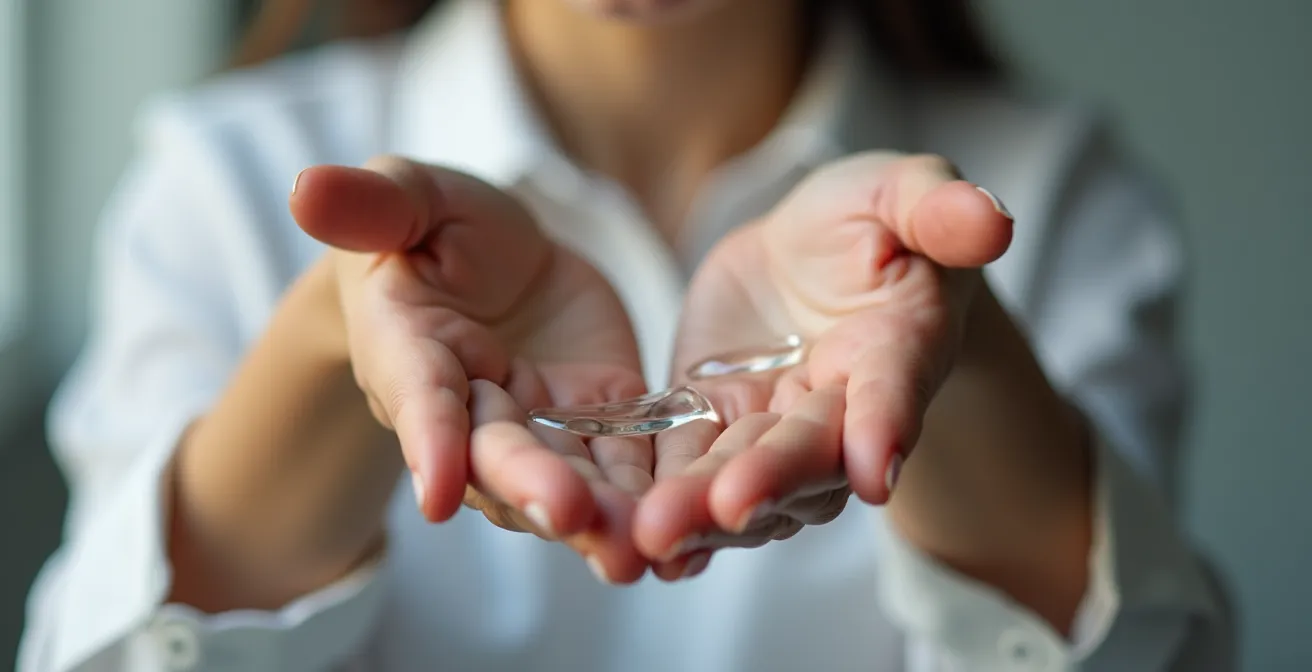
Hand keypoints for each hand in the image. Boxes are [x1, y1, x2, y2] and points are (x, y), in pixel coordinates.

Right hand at [291, 157, 650, 581]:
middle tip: (569, 518)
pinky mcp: (600, 419)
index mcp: (410, 350)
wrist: (497, 261)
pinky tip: (688, 536)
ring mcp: (538, 423)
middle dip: (531, 488)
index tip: (437, 493)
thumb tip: (306, 188)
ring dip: (599, 518)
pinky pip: (626, 462)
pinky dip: (653, 495)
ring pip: (566, 478)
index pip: (418, 397)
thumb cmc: (436, 227)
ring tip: (637, 551)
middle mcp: (470, 408)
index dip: (429, 440)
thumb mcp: (411, 199)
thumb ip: (374, 202)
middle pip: (500, 455)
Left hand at [633, 153, 1013, 577]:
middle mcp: (841, 405)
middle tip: (729, 505)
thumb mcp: (899, 191)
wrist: (808, 254)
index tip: (874, 472)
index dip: (885, 425)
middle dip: (772, 479)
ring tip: (659, 533)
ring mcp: (776, 423)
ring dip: (706, 510)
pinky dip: (669, 505)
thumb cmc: (869, 219)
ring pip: (746, 476)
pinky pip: (692, 468)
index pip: (894, 388)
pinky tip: (637, 542)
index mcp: (898, 347)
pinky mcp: (716, 422)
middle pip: (809, 451)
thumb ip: (939, 207)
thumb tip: (995, 221)